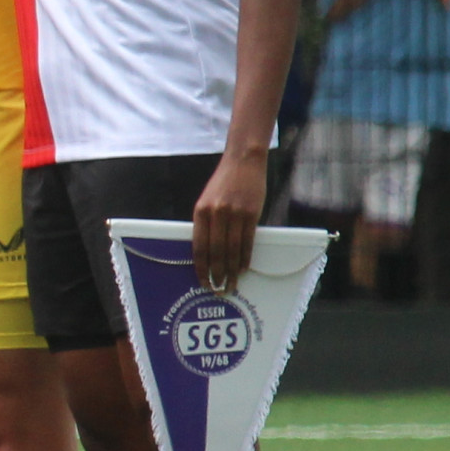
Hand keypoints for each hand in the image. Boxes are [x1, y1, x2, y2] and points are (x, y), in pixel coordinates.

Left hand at [191, 146, 265, 289]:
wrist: (243, 161)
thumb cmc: (224, 183)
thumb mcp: (207, 200)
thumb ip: (206, 223)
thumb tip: (208, 252)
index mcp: (200, 212)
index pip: (198, 247)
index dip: (201, 267)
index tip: (202, 281)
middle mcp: (215, 214)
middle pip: (215, 252)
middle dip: (216, 274)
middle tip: (218, 289)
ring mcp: (234, 214)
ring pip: (232, 250)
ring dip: (231, 271)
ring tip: (231, 284)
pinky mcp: (251, 213)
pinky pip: (247, 242)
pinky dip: (244, 258)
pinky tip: (242, 268)